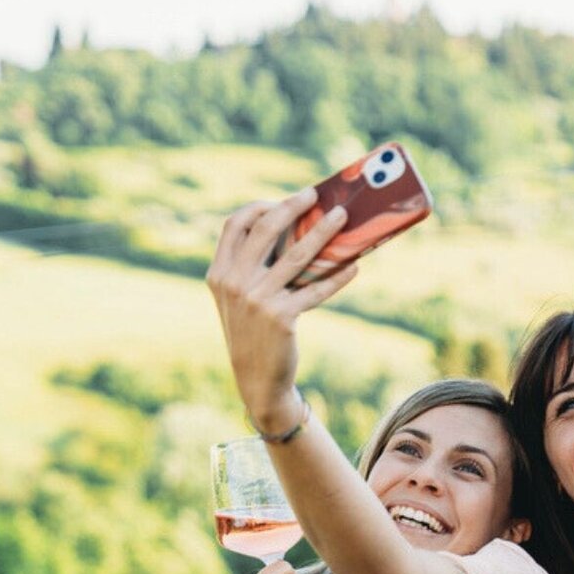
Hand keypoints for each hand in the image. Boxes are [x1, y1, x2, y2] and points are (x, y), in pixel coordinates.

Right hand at [205, 189, 358, 429]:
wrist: (256, 379)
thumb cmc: (254, 331)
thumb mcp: (240, 298)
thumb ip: (252, 266)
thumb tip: (295, 229)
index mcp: (219, 273)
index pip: (234, 225)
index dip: (258, 206)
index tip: (283, 199)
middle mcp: (234, 282)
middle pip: (264, 229)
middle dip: (291, 206)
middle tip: (314, 194)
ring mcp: (257, 299)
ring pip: (297, 255)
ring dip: (323, 231)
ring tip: (342, 217)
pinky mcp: (282, 317)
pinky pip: (316, 289)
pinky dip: (338, 276)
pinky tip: (354, 266)